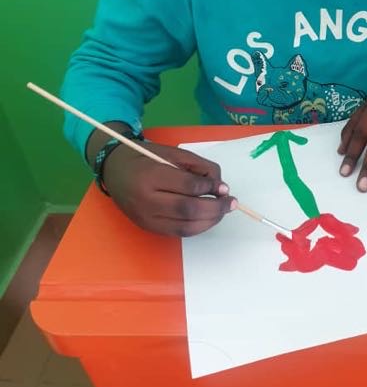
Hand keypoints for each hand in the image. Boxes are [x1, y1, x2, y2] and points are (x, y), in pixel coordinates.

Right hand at [102, 141, 235, 237]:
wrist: (114, 169)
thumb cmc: (147, 157)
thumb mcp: (173, 153)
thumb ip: (199, 167)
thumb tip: (221, 187)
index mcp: (151, 175)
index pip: (188, 187)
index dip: (210, 188)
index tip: (224, 187)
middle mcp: (146, 200)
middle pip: (188, 210)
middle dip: (216, 208)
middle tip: (232, 203)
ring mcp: (146, 218)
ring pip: (185, 226)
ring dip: (210, 221)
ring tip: (223, 211)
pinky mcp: (148, 227)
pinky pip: (178, 233)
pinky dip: (198, 227)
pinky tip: (208, 218)